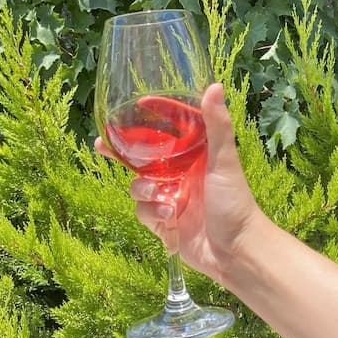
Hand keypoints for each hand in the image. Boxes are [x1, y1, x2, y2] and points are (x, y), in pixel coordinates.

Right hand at [95, 83, 261, 284]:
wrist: (236, 251)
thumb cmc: (235, 202)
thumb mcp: (224, 161)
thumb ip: (217, 126)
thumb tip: (214, 85)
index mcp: (194, 156)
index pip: (166, 132)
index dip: (148, 120)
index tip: (133, 106)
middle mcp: (180, 174)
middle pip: (143, 158)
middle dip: (122, 154)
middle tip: (101, 145)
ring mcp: (171, 198)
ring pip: (139, 186)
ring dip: (145, 191)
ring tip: (165, 199)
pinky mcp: (165, 222)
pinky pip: (143, 212)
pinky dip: (153, 214)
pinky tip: (171, 219)